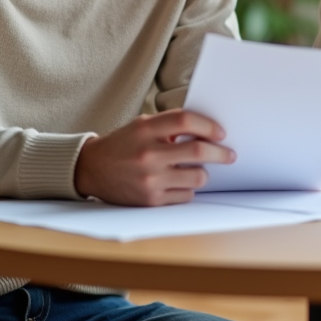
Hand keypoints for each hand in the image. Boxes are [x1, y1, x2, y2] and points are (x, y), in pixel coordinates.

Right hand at [73, 110, 234, 205]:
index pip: (186, 121)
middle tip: (229, 154)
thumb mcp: (141, 126)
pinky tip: (180, 182)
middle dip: (221, 153)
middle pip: (198, 151)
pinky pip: (185, 195)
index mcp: (146, 130)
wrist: (92, 169)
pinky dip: (188, 188)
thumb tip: (206, 130)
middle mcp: (148, 154)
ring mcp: (150, 179)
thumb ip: (169, 125)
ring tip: (199, 169)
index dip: (209, 126)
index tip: (220, 132)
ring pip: (197, 177)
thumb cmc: (122, 145)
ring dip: (204, 173)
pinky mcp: (150, 200)